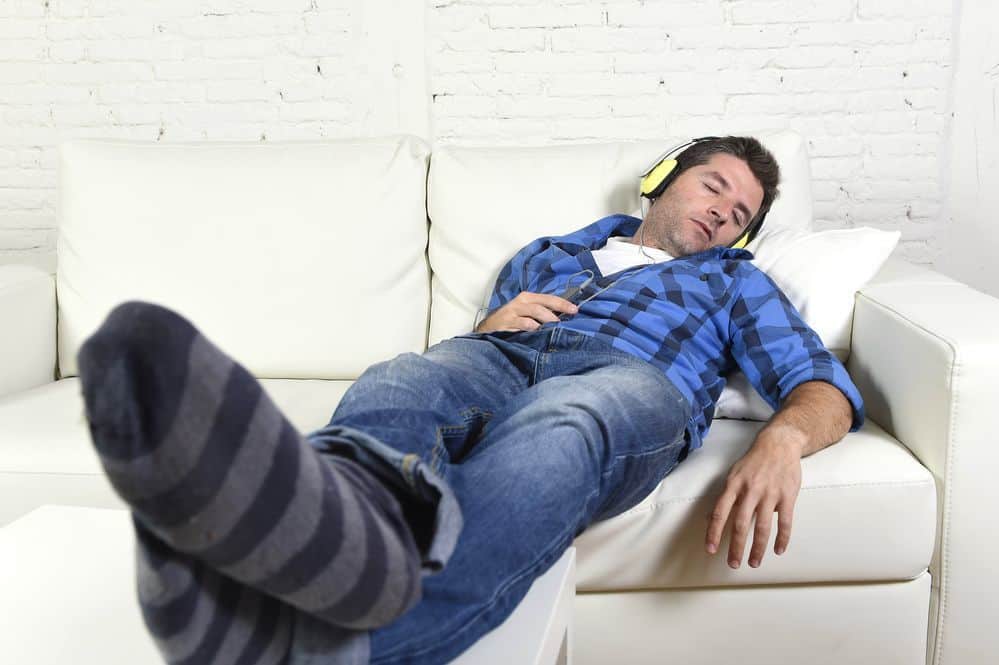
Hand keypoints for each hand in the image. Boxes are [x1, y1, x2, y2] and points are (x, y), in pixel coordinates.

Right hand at [476, 291, 577, 332]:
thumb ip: (542, 312)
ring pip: (534, 313)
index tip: (575, 310)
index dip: (563, 303)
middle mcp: (521, 303)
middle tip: (568, 319)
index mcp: (528, 298)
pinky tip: (540, 333)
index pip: (548, 298)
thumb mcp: (526, 312)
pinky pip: (523, 325)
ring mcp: (513, 313)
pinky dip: (533, 329)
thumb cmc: (512, 319)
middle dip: (557, 310)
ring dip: (547, 320)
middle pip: (542, 304)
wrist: (489, 328)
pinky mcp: (507, 324)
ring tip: (555, 327)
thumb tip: (564, 316)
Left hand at [704, 432, 801, 567]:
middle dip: (736, 547)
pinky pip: (785, 521)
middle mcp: (750, 490)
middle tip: (733, 564)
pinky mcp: (787, 495)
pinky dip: (782, 538)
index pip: (720, 512)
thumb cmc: (754, 462)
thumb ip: (726, 496)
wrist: (779, 444)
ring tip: (754, 562)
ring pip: (762, 526)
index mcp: (734, 485)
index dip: (714, 532)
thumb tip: (711, 518)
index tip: (711, 549)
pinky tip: (778, 550)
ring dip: (758, 548)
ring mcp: (770, 493)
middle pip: (741, 523)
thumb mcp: (734, 474)